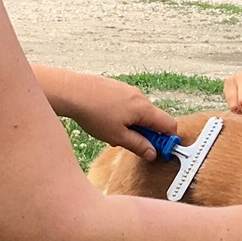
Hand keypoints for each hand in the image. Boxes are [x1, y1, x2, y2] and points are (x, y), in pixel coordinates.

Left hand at [55, 73, 180, 161]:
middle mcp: (140, 96)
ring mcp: (128, 90)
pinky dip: (123, 116)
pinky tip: (105, 122)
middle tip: (130, 145)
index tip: (159, 151)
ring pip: (138, 113)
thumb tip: (152, 153)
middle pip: (154, 119)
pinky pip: (127, 105)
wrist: (72, 91)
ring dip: (132, 126)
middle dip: (146, 134)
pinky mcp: (116, 87)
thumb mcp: (117, 136)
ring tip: (112, 133)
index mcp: (144, 109)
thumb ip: (138, 145)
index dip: (167, 140)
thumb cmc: (94, 113)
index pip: (169, 125)